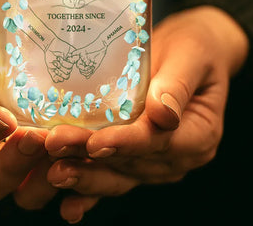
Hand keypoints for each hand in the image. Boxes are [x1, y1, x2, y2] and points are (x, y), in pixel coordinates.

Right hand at [0, 17, 57, 208]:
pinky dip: (73, 186)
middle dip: (12, 163)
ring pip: (25, 194)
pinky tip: (85, 166)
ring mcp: (22, 169)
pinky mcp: (51, 170)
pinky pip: (60, 188)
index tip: (4, 118)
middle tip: (35, 138)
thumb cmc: (3, 60)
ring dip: (44, 178)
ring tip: (63, 152)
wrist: (27, 59)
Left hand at [45, 6, 248, 222]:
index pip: (158, 142)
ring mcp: (156, 159)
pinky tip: (68, 205)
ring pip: (118, 173)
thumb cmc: (194, 47)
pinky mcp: (136, 155)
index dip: (126, 143)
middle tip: (56, 148)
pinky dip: (90, 190)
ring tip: (54, 173)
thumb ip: (177, 85)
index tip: (96, 143)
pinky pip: (113, 174)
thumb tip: (163, 115)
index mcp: (198, 133)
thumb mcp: (191, 56)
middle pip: (131, 161)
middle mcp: (177, 155)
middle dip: (91, 158)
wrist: (190, 51)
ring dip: (85, 174)